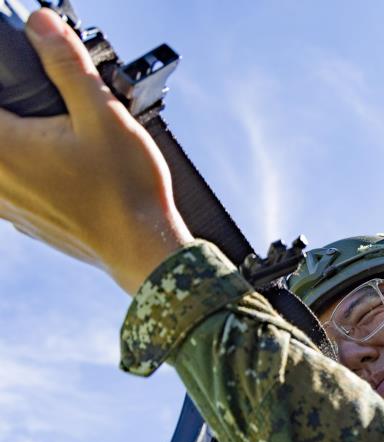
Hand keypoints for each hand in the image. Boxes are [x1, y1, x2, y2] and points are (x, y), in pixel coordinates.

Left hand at [0, 9, 192, 293]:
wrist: (144, 250)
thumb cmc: (126, 189)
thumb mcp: (103, 115)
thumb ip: (67, 65)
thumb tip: (42, 23)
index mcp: (2, 146)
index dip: (7, 88)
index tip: (39, 100)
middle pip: (0, 128)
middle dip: (21, 115)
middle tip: (62, 119)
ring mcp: (6, 205)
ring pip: (5, 162)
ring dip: (23, 146)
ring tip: (64, 140)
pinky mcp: (22, 221)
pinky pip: (13, 187)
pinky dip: (30, 173)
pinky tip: (67, 170)